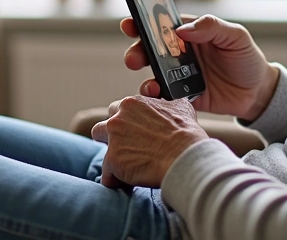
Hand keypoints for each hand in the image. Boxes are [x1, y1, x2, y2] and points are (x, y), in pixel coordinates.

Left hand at [91, 95, 207, 187]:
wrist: (184, 156)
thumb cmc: (185, 133)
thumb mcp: (180, 107)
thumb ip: (166, 103)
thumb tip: (167, 104)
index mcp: (132, 103)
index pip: (118, 110)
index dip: (127, 123)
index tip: (135, 133)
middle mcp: (117, 119)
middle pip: (103, 127)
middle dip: (112, 137)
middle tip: (128, 148)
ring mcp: (113, 140)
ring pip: (101, 147)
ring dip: (111, 154)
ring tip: (125, 165)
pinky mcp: (112, 161)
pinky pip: (107, 174)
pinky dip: (116, 179)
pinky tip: (128, 183)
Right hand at [121, 14, 280, 120]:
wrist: (258, 93)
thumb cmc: (247, 59)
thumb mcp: (236, 37)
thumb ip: (211, 27)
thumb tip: (181, 30)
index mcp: (190, 34)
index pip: (162, 25)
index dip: (143, 23)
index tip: (129, 24)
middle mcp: (180, 54)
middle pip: (151, 50)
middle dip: (137, 53)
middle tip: (133, 59)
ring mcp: (180, 76)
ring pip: (154, 75)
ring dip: (145, 79)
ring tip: (148, 86)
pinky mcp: (184, 97)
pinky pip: (165, 97)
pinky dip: (158, 99)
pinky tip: (159, 99)